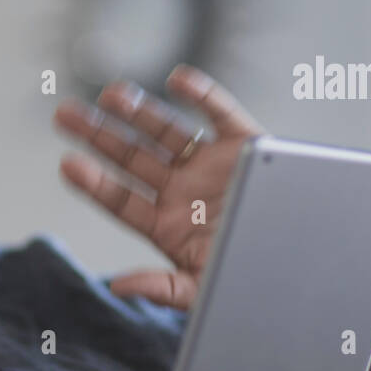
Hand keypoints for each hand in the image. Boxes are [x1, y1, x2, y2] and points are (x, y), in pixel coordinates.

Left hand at [54, 64, 264, 309]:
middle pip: (132, 158)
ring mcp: (210, 165)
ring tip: (109, 95)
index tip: (68, 164)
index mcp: (167, 224)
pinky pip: (219, 113)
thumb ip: (160, 289)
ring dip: (137, 111)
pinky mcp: (245, 145)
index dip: (95, 182)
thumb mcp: (202, 290)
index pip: (121, 199)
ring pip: (166, 131)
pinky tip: (176, 80)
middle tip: (63, 114)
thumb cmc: (251, 280)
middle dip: (98, 135)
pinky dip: (202, 94)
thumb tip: (116, 284)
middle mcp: (183, 190)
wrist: (307, 265)